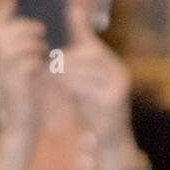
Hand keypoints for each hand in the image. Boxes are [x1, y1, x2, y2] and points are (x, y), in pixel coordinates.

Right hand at [0, 0, 47, 137]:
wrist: (20, 124)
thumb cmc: (26, 95)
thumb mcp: (25, 68)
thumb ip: (29, 49)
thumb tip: (43, 28)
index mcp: (0, 53)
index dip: (3, 10)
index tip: (16, 1)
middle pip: (4, 30)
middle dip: (25, 25)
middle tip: (43, 29)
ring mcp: (5, 72)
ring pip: (16, 45)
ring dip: (33, 42)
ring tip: (45, 47)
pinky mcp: (15, 84)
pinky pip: (26, 63)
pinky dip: (37, 60)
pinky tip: (44, 64)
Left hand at [57, 11, 131, 149]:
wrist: (111, 138)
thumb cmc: (94, 107)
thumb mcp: (85, 82)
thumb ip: (76, 61)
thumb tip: (67, 31)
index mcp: (114, 65)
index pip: (92, 44)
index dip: (71, 43)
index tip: (50, 49)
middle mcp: (120, 72)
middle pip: (93, 53)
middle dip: (68, 56)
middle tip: (48, 61)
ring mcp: (119, 86)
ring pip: (90, 69)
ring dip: (67, 69)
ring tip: (49, 71)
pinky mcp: (114, 100)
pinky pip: (89, 87)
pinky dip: (72, 84)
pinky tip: (58, 84)